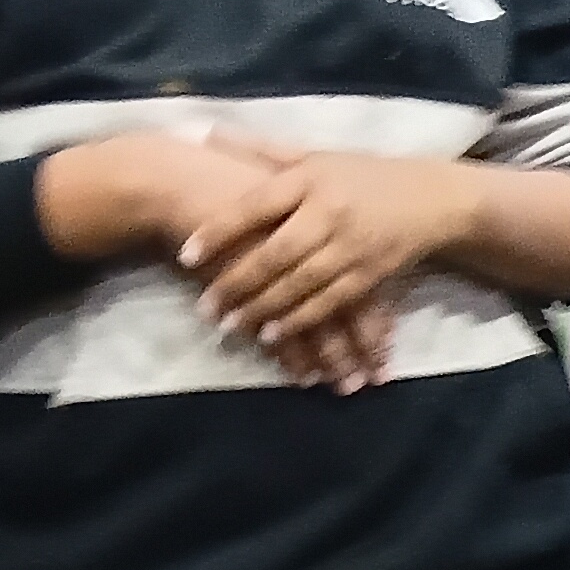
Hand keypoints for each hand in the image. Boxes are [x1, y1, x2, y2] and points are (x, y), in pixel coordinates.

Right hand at [33, 133, 396, 391]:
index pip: (360, 283)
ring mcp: (279, 277)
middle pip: (345, 310)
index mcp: (324, 229)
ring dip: (333, 360)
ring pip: (316, 327)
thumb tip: (346, 255)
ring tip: (348, 388)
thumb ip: (313, 227)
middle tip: (377, 379)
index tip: (390, 346)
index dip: (375, 319)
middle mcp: (310, 254)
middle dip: (362, 348)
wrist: (179, 182)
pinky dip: (292, 357)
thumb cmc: (233, 181)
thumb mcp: (284, 193)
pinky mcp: (248, 294)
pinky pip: (275, 332)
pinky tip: (305, 377)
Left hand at [185, 148, 481, 351]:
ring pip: (301, 284)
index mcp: (310, 178)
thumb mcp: (316, 155)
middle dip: (238, 282)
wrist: (434, 198)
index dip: (220, 231)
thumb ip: (262, 149)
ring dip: (264, 308)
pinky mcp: (372, 273)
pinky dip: (301, 319)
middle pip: (276, 254)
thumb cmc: (364, 174)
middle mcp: (330, 212)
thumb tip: (206, 132)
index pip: (256, 206)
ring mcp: (353, 246)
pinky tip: (274, 334)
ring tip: (231, 325)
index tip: (186, 254)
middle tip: (205, 307)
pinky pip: (331, 301)